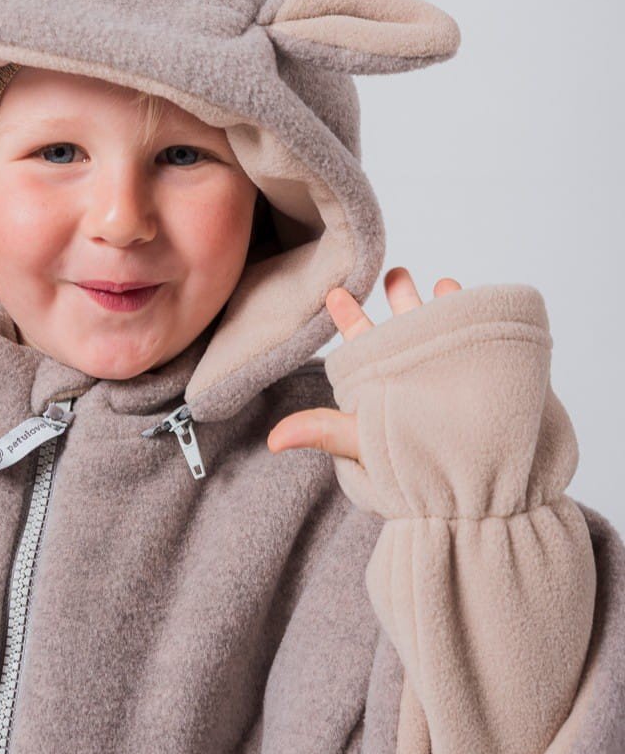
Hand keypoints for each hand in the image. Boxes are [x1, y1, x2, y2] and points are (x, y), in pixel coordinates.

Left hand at [266, 267, 462, 460]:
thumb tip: (272, 440)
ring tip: (439, 281)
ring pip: (440, 328)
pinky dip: (473, 312)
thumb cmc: (411, 468)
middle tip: (392, 270)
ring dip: (435, 302)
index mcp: (380, 384)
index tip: (334, 293)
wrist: (473, 482)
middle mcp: (412, 373)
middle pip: (402, 329)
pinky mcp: (481, 369)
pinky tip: (474, 297)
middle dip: (398, 296)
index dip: (348, 318)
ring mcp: (448, 370)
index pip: (361, 344)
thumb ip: (323, 431)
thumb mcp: (362, 440)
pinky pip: (476, 334)